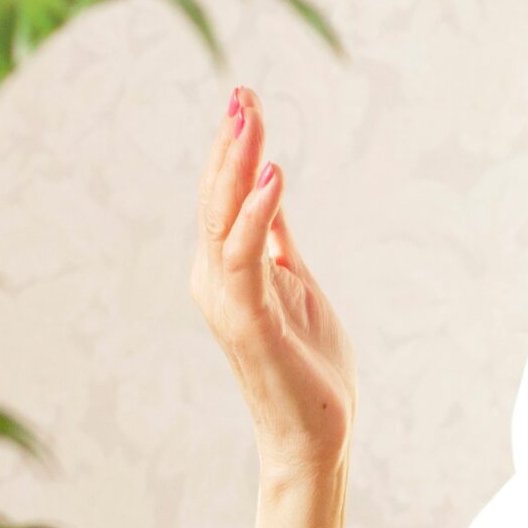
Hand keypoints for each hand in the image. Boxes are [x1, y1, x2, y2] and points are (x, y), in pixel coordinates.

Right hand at [189, 85, 356, 477]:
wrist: (314, 434)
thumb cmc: (306, 364)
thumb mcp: (295, 283)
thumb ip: (277, 239)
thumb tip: (268, 188)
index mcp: (224, 268)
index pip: (221, 195)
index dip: (231, 146)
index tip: (245, 98)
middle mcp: (212, 279)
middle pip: (215, 196)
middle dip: (230, 142)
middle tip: (243, 92)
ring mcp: (225, 300)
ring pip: (223, 217)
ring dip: (238, 165)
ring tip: (252, 118)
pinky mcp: (247, 321)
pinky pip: (246, 257)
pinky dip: (257, 215)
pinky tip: (275, 177)